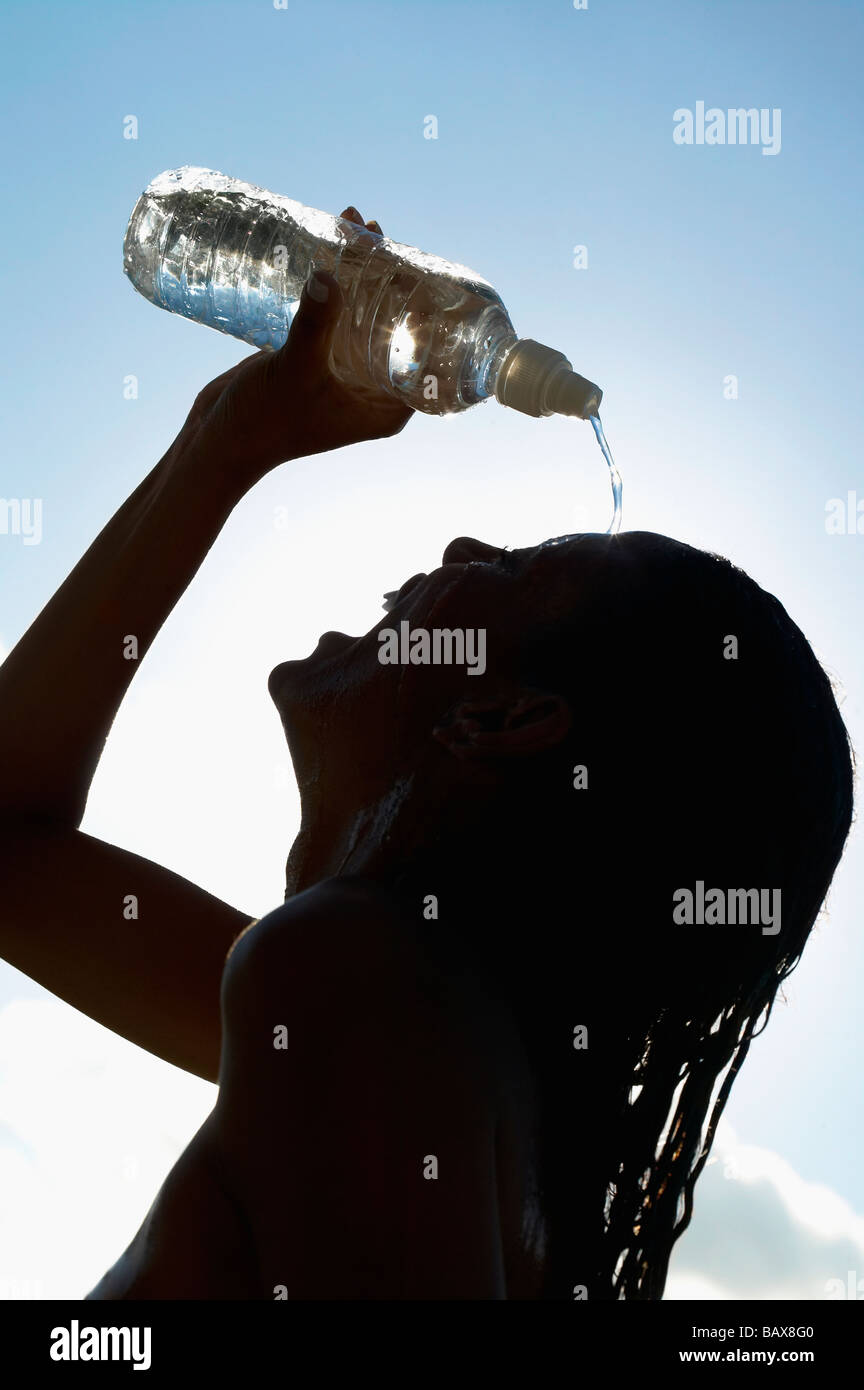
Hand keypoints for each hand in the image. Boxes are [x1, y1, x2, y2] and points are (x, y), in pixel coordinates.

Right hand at [173, 207, 413, 484]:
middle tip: (377, 232)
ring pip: (364, 314)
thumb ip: (315, 325)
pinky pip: (336, 316)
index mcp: (388, 408)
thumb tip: (329, 275)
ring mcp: (344, 376)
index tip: (416, 262)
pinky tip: (328, 249)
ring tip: (354, 225)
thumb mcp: (295, 370)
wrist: (217, 441)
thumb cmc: (262, 421)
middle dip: (388, 277)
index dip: (425, 305)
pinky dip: (334, 285)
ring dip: (360, 273)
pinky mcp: (316, 361)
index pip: (425, 349)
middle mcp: (373, 392)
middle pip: (396, 324)